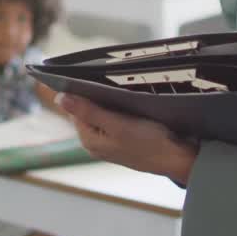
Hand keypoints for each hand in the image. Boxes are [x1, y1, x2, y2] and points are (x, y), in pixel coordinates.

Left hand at [57, 93, 198, 184]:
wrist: (176, 159)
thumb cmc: (148, 142)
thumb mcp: (117, 124)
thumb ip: (88, 111)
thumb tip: (60, 98)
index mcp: (89, 139)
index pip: (75, 108)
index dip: (81, 91)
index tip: (92, 77)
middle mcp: (95, 142)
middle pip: (87, 110)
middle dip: (96, 96)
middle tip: (112, 83)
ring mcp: (108, 142)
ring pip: (101, 113)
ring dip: (108, 101)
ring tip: (122, 92)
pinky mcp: (122, 139)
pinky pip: (113, 118)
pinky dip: (119, 109)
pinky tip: (129, 103)